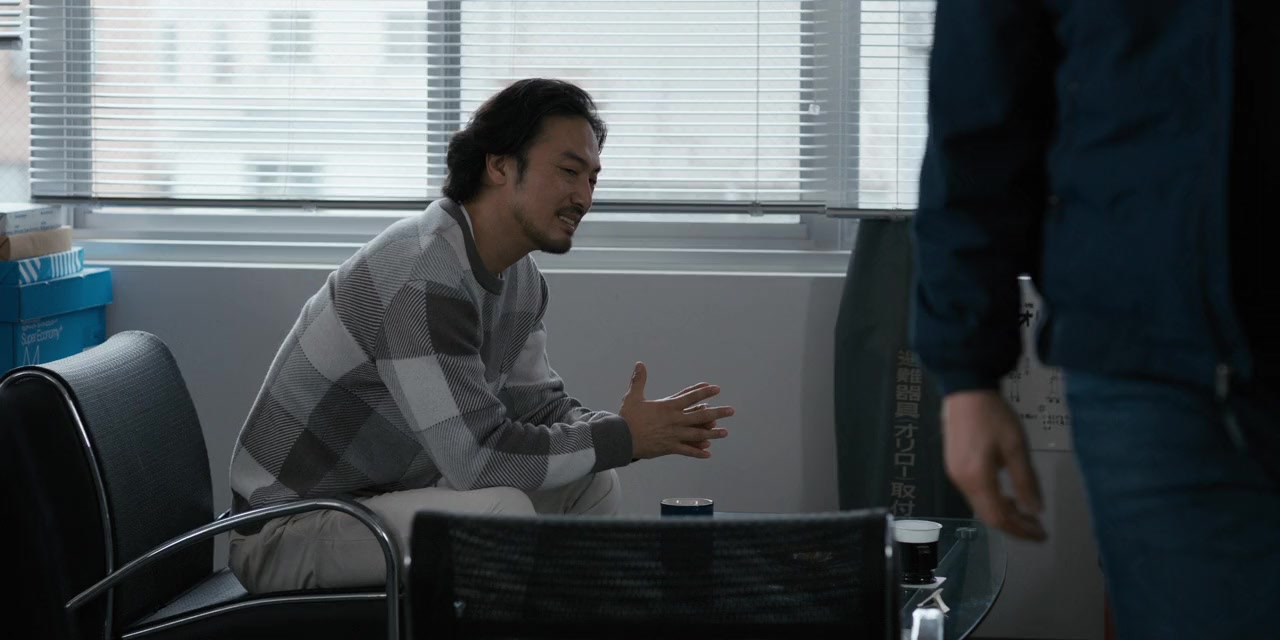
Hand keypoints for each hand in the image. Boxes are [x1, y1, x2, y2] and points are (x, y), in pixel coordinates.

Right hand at [619, 362, 734, 459]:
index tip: (716, 389)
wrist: (620, 439)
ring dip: (712, 433)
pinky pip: (687, 451)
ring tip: (725, 432)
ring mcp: (673, 435)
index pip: (690, 397)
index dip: (704, 392)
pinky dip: (697, 452)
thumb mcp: (633, 397)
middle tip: (731, 411)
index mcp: (668, 407)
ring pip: (697, 434)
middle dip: (717, 412)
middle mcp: (674, 420)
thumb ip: (639, 380)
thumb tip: (640, 363)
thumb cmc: (627, 417)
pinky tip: (708, 453)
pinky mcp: (669, 448)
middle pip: (700, 416)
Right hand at [942, 390, 1045, 540]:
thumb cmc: (993, 416)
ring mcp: (955, 475)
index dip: (1021, 530)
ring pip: (981, 506)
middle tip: (1037, 528)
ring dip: (1004, 514)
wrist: (965, 389)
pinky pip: (975, 494)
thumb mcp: (1016, 447)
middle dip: (1014, 526)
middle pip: (988, 516)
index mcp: (977, 479)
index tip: (1042, 535)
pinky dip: (994, 501)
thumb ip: (1025, 481)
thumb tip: (1036, 510)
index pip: (1000, 517)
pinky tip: (1007, 495)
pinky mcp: (954, 466)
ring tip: (1027, 513)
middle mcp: (962, 482)